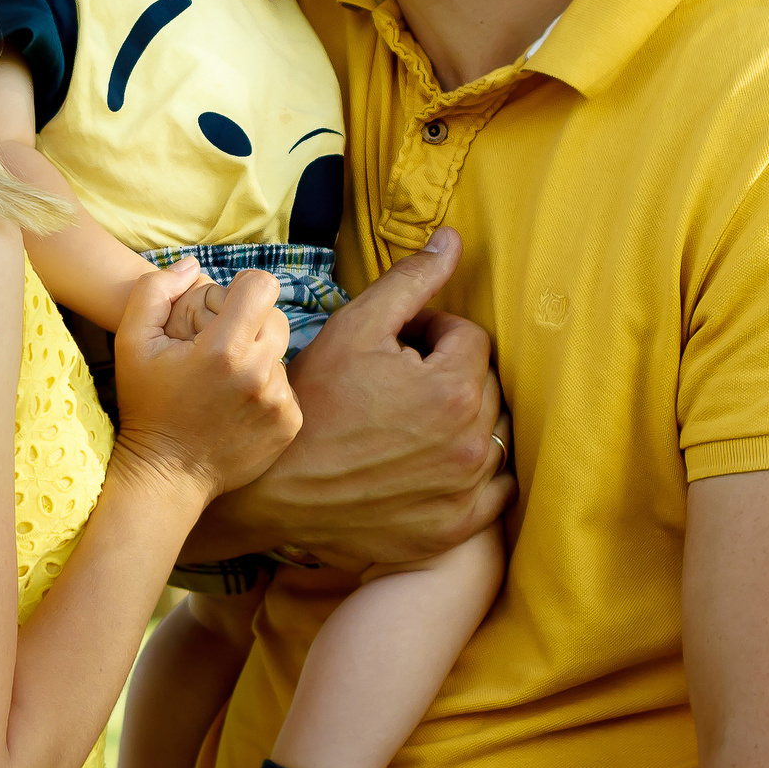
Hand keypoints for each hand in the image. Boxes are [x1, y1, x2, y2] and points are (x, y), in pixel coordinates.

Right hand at [108, 260, 301, 506]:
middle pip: (275, 317)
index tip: (225, 306)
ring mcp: (278, 401)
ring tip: (223, 382)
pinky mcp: (289, 423)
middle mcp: (259, 374)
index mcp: (223, 349)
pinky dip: (264, 389)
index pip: (262, 286)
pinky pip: (285, 386)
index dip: (242, 288)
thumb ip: (155, 290)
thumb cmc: (146, 406)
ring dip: (256, 358)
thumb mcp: (131, 343)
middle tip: (220, 344)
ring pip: (279, 354)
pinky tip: (235, 405)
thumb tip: (194, 265)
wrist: (165, 475)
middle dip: (250, 322)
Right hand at [192, 227, 510, 570]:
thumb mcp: (354, 327)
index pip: (468, 337)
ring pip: (491, 434)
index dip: (428, 333)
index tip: (391, 350)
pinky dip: (475, 473)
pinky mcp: (454, 528)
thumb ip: (411, 281)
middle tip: (393, 384)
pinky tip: (433, 463)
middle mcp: (472, 442)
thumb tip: (453, 239)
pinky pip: (495, 491)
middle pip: (483, 384)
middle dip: (447, 373)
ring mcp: (466, 491)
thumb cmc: (311, 404)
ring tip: (407, 422)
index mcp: (454, 388)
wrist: (272, 491)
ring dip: (462, 419)